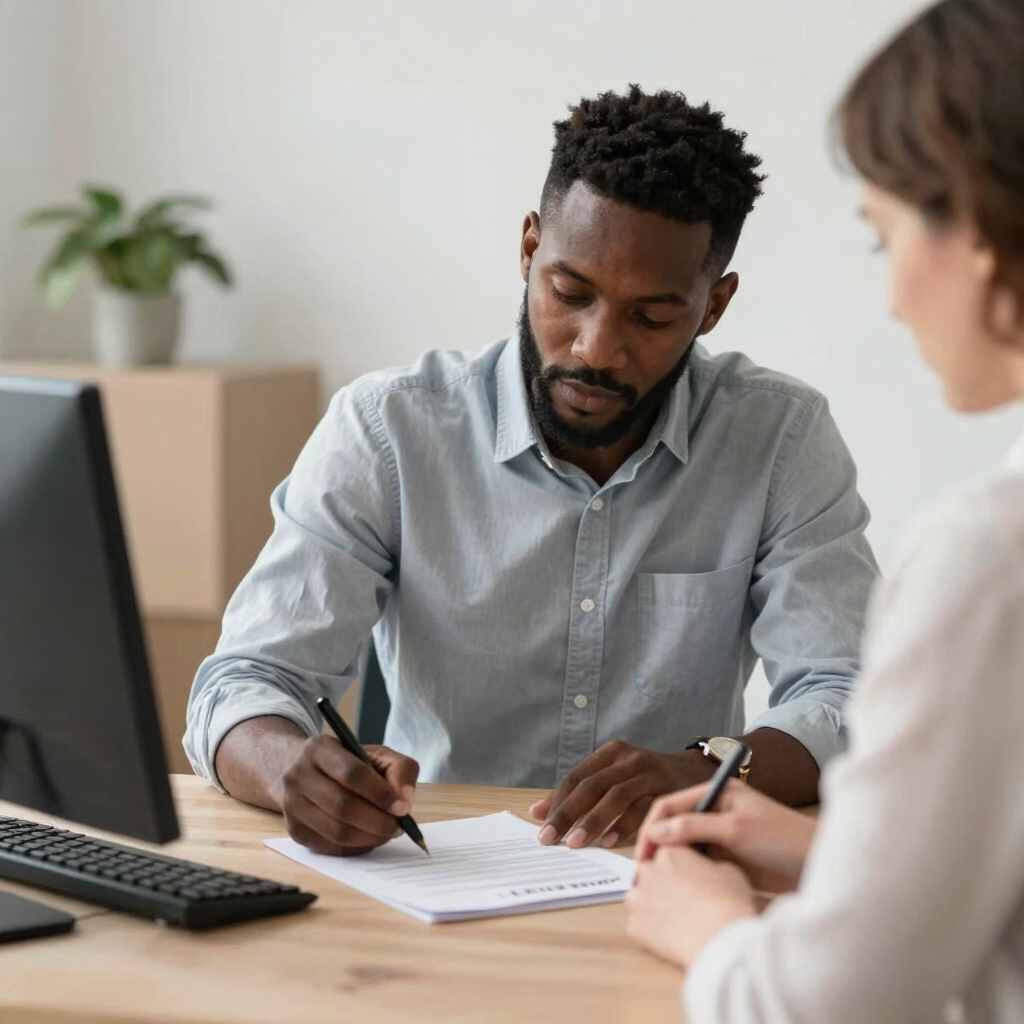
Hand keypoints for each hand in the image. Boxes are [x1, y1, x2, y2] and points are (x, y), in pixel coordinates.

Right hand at [280, 735, 419, 855]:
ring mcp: (291, 804)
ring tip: (386, 833)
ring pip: (336, 831)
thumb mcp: (377, 755)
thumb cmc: (349, 763)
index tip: (403, 808)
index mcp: (319, 748)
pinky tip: (368, 839)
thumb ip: (400, 770)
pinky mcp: (293, 830)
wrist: (308, 773)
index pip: (351, 773)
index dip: (380, 793)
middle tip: (398, 827)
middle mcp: (297, 775)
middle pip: (342, 806)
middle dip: (377, 821)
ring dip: (369, 837)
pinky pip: (329, 846)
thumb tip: (405, 801)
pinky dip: (355, 848)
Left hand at [529, 741, 715, 848]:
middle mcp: (629, 759)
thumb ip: (579, 795)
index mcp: (611, 753)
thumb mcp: (613, 778)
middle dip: (568, 814)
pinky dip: (624, 826)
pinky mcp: (668, 790)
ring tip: (576, 843)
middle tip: (550, 838)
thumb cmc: (645, 781)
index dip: (557, 801)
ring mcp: (650, 773)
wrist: (695, 773)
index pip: (576, 777)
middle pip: (591, 786)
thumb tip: (537, 813)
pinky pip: (642, 809)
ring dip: (593, 821)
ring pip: (615, 796)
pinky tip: (610, 842)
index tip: (541, 826)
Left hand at [626, 845, 756, 969]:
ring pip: (640, 899)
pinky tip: (670, 938)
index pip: (668, 854)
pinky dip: (650, 931)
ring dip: (652, 906)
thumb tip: (705, 871)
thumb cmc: (729, 902)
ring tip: (675, 921)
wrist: (720, 939)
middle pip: (650, 874)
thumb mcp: (729, 870)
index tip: (689, 881)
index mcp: (669, 853)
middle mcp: (648, 871)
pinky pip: (639, 926)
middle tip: (681, 901)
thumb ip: (708, 864)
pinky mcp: (634, 926)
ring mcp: (637, 898)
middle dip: (661, 885)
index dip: (680, 868)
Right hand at [635, 779, 814, 892]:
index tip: (641, 855)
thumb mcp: (735, 829)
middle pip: (672, 825)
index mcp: (715, 793)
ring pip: (683, 847)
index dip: (651, 828)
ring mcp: (720, 836)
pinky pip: (698, 864)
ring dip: (670, 863)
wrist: (819, 865)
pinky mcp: (728, 859)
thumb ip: (693, 827)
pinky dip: (686, 874)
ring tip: (656, 886)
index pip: (669, 805)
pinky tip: (678, 889)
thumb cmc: (782, 839)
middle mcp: (714, 811)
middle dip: (655, 847)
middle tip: (643, 876)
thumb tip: (655, 831)